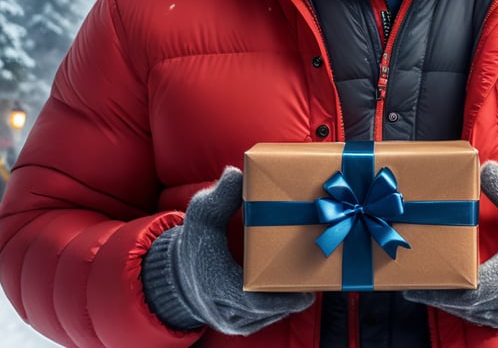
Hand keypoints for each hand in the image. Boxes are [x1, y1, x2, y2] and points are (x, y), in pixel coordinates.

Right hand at [170, 166, 313, 334]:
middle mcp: (223, 310)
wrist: (180, 270)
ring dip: (289, 303)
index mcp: (215, 283)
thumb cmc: (195, 239)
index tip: (306, 295)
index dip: (282, 301)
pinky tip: (295, 291)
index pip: (253, 303)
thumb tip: (237, 174)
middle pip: (267, 312)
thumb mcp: (202, 213)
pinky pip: (263, 320)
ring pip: (267, 318)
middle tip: (317, 282)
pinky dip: (280, 307)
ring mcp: (230, 321)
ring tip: (311, 282)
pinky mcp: (237, 324)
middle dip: (293, 298)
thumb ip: (220, 195)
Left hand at [404, 162, 497, 328]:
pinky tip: (437, 297)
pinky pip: (478, 316)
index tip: (426, 281)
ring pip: (473, 314)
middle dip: (439, 297)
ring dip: (445, 304)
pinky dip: (457, 308)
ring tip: (415, 290)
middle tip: (409, 286)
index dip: (453, 287)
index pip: (486, 284)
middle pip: (473, 304)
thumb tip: (483, 167)